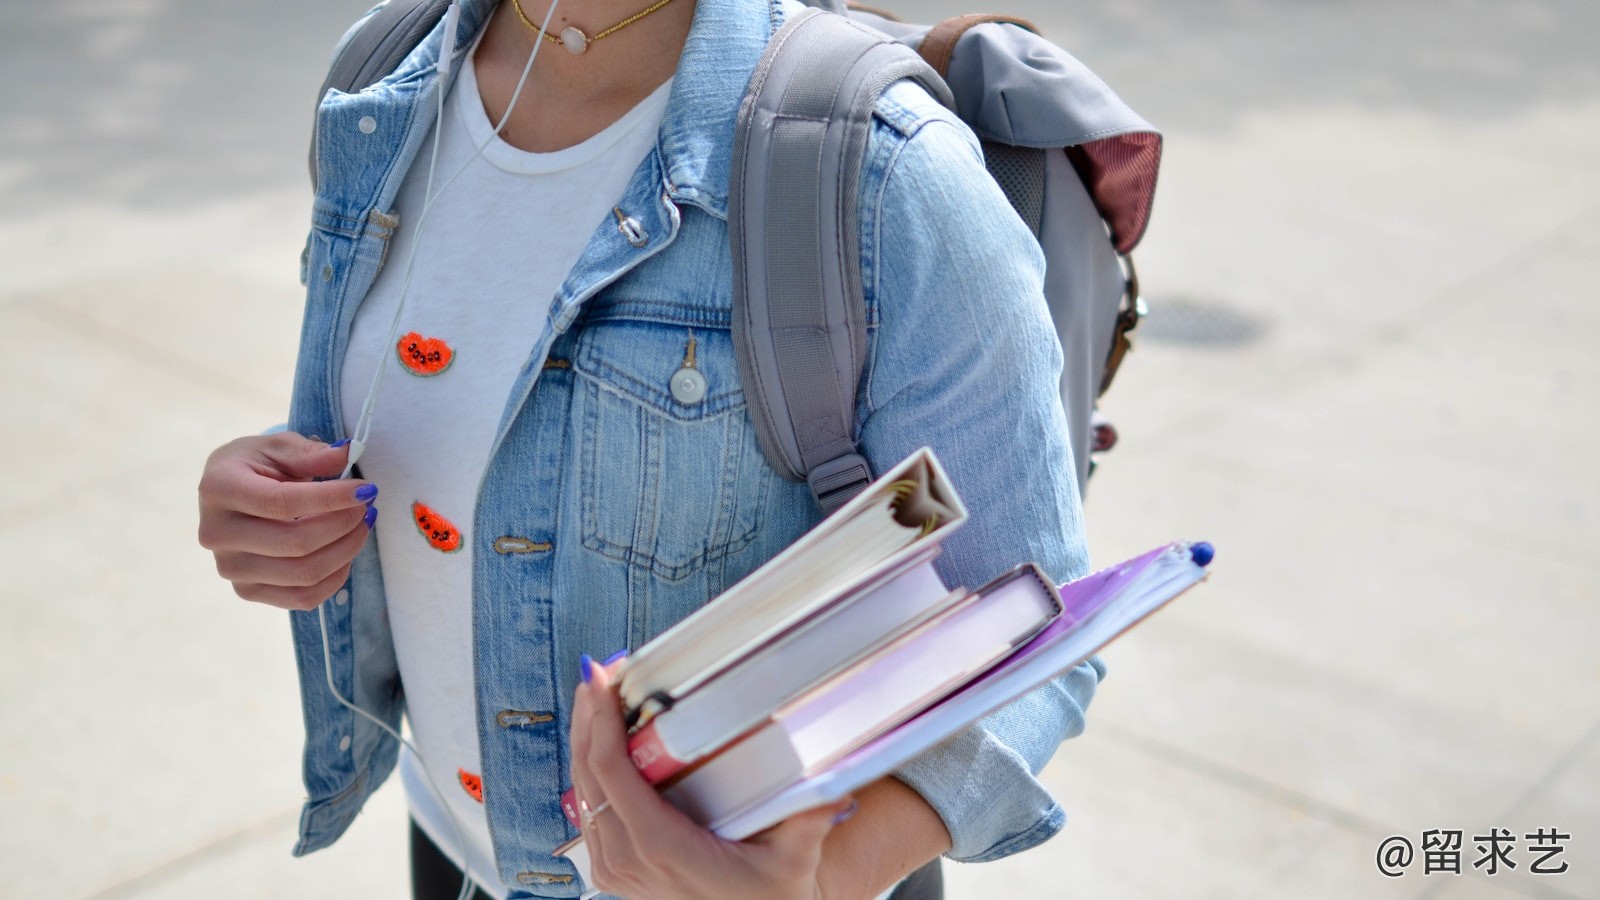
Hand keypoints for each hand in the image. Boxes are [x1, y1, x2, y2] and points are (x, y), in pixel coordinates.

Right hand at [197, 432, 377, 609]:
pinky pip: (302, 598)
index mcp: (219, 489)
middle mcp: (217, 533)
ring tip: (361, 526)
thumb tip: (346, 455)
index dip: (330, 498)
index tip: (365, 490)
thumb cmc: (256, 466)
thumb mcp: (278, 447)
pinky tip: (345, 552)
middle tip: (366, 507)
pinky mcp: (247, 591)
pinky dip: (335, 577)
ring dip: (345, 550)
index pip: (281, 502)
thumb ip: (311, 453)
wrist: (230, 494)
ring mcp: (230, 568)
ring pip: (303, 574)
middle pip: (295, 543)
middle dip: (343, 524)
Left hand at [569, 659, 852, 899]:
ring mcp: (616, 870)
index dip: (600, 721)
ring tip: (597, 696)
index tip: (601, 678)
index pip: (612, 773)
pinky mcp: (615, 872)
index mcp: (661, 848)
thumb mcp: (794, 859)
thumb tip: (833, 783)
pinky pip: (590, 812)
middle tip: (598, 672)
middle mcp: (628, 861)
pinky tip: (600, 742)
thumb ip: (809, 819)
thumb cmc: (770, 899)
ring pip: (583, 792)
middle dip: (588, 717)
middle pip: (588, 774)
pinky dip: (591, 771)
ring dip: (585, 740)